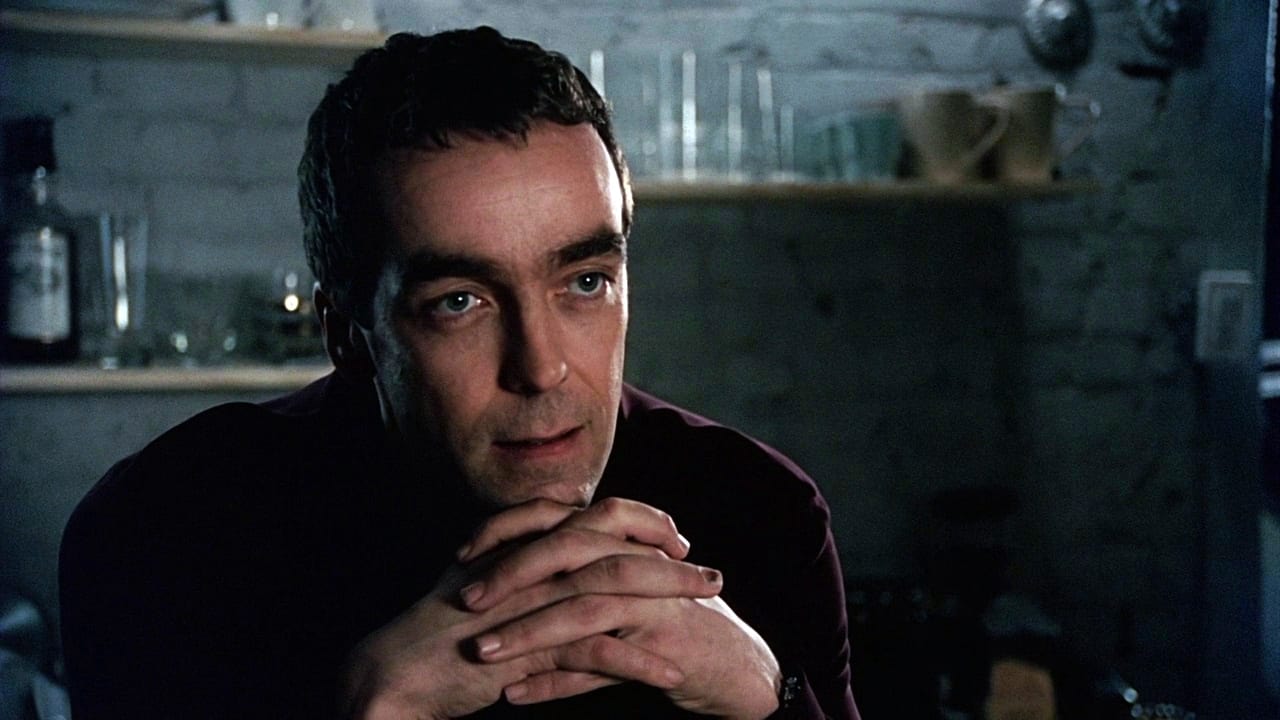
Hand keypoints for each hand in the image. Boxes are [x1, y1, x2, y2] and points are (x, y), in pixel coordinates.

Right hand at [338, 498, 720, 718]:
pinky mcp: (524, 648)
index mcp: (522, 543)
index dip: (642, 521)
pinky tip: (671, 672)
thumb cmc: (439, 629)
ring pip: (613, 589)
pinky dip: (636, 660)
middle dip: (671, 558)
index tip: (675, 537)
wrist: (396, 672)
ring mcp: (528, 604)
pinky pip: (593, 650)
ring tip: (708, 611)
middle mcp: (529, 564)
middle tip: (712, 573)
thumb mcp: (484, 573)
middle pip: (615, 546)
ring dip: (668, 599)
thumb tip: (564, 510)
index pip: (595, 515)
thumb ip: (525, 542)